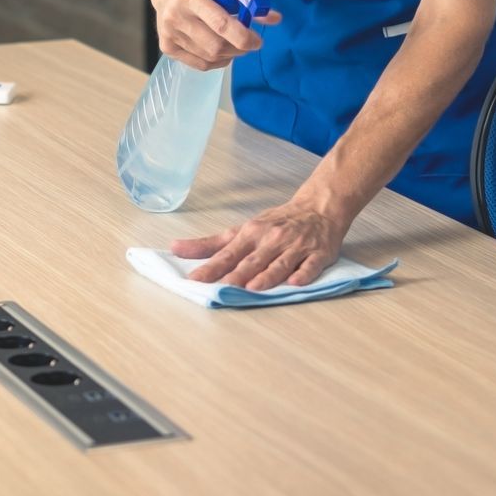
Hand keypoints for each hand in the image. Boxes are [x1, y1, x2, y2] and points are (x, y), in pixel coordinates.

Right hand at [146, 0, 280, 71]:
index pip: (220, 24)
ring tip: (234, 42)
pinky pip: (200, 64)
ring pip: (209, 57)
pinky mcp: (167, 47)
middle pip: (215, 46)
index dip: (243, 37)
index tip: (257, 40)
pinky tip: (221, 50)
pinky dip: (217, 61)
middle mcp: (175, 16)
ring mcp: (169, 34)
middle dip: (239, 48)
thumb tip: (275, 18)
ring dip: (229, 54)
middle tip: (250, 42)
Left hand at [174, 198, 349, 289]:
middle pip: (252, 261)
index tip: (195, 279)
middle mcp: (272, 239)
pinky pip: (311, 265)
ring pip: (280, 263)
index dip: (211, 267)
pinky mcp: (318, 254)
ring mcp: (296, 247)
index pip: (228, 254)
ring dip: (267, 276)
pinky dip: (304, 273)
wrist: (318, 208)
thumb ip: (210, 244)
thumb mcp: (242, 229)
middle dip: (237, 275)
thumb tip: (176, 249)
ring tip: (253, 288)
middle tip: (222, 288)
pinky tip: (296, 282)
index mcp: (252, 234)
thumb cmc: (276, 222)